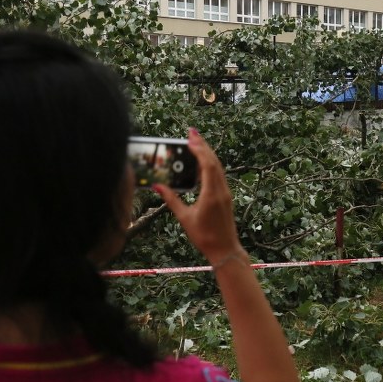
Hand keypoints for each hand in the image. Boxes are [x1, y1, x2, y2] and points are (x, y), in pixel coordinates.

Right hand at [152, 129, 241, 262]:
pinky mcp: (225, 196)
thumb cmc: (204, 236)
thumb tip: (157, 185)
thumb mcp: (184, 218)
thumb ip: (171, 200)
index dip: (199, 149)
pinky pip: (218, 174)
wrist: (224, 249)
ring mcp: (225, 192)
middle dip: (203, 145)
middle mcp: (221, 190)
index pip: (207, 165)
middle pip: (213, 161)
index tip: (190, 137)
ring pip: (218, 167)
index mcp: (212, 194)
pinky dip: (210, 164)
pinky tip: (201, 161)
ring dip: (207, 153)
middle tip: (192, 132)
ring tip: (195, 141)